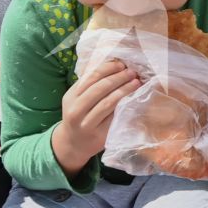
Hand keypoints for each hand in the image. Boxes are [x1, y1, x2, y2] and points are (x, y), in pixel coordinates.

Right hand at [51, 60, 139, 175]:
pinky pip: (113, 117)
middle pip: (99, 88)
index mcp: (71, 96)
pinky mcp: (99, 135)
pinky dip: (124, 106)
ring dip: (124, 90)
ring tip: (136, 83)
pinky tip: (133, 99)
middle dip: (118, 77)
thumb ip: (90, 85)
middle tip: (132, 72)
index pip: (91, 77)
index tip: (121, 64)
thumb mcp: (77, 99)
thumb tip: (114, 65)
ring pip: (107, 103)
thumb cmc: (80, 116)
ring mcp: (87, 123)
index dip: (108, 68)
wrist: (73, 144)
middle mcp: (76, 109)